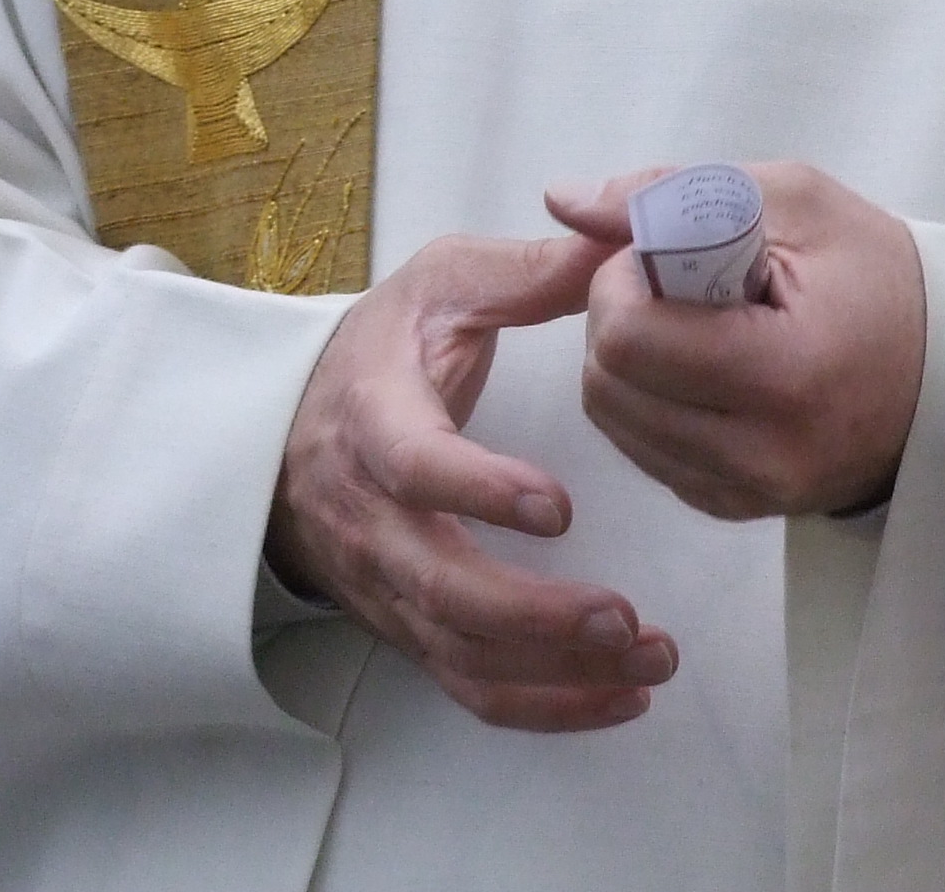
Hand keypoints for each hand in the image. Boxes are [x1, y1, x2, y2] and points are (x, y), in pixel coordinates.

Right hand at [268, 229, 678, 732]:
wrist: (294, 425)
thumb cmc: (388, 346)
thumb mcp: (446, 284)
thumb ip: (531, 269)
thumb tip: (621, 240)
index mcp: (375, 419)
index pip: (414, 468)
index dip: (479, 491)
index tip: (558, 507)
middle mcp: (371, 517)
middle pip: (438, 588)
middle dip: (535, 616)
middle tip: (625, 617)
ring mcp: (388, 583)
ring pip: (460, 650)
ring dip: (555, 671)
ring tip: (650, 658)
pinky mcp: (411, 624)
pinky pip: (470, 684)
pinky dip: (544, 705)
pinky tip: (621, 696)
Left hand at [550, 162, 928, 518]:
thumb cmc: (879, 277)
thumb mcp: (797, 201)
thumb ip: (675, 192)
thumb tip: (561, 200)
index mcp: (786, 374)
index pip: (631, 338)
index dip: (622, 281)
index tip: (664, 254)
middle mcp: (761, 454)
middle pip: (607, 384)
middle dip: (618, 317)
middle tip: (676, 283)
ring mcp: (746, 493)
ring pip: (613, 420)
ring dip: (628, 360)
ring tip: (694, 323)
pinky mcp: (732, 508)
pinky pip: (642, 450)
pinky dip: (652, 399)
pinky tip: (705, 367)